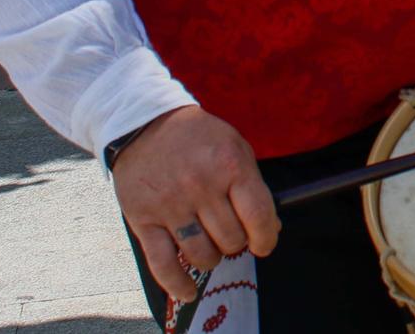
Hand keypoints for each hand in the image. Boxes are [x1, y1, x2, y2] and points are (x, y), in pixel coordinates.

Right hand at [112, 106, 278, 301]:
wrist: (145, 123)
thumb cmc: (199, 138)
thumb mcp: (235, 148)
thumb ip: (253, 187)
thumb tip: (270, 228)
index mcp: (230, 165)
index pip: (258, 216)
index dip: (266, 238)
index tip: (264, 244)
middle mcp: (201, 186)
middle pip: (231, 239)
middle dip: (235, 242)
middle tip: (228, 233)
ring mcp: (171, 204)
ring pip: (202, 255)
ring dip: (211, 258)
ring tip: (208, 244)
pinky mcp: (143, 219)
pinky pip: (164, 264)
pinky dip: (178, 284)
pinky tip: (188, 291)